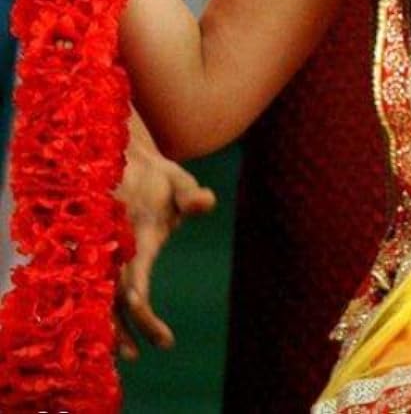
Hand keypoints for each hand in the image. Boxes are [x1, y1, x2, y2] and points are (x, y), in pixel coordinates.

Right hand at [116, 115, 216, 357]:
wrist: (125, 164)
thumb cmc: (158, 179)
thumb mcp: (178, 180)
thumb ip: (191, 195)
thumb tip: (206, 202)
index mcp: (137, 231)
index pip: (134, 268)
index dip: (135, 290)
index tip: (141, 308)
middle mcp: (116, 246)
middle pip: (113, 293)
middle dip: (124, 324)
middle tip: (138, 353)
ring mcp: (105, 253)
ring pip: (100, 298)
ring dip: (112, 327)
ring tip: (130, 355)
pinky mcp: (100, 259)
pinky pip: (95, 293)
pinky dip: (104, 315)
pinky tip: (117, 338)